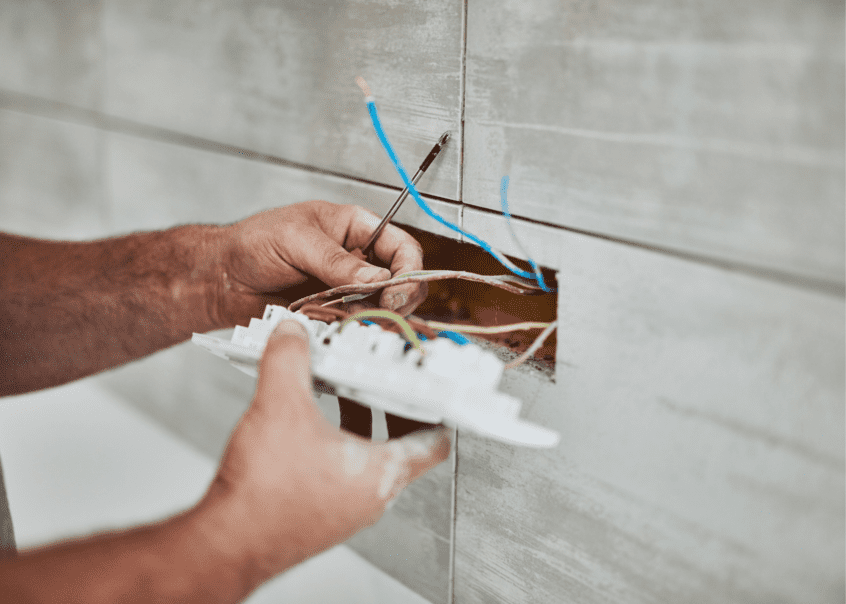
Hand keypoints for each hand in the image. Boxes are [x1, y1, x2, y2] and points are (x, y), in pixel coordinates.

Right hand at [193, 320, 450, 583]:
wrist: (225, 543)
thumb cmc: (263, 495)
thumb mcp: (280, 406)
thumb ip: (290, 359)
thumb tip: (294, 333)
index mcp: (381, 474)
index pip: (436, 443)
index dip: (439, 409)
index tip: (434, 387)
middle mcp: (370, 497)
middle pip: (402, 445)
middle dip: (392, 405)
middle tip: (383, 377)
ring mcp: (345, 509)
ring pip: (368, 458)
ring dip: (360, 421)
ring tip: (342, 390)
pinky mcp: (319, 514)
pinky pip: (342, 472)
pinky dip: (335, 442)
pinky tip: (307, 424)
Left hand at [213, 201, 427, 324]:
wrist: (222, 279)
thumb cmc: (252, 244)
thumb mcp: (295, 240)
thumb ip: (336, 260)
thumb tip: (376, 277)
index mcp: (355, 228)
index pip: (402, 247)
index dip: (408, 270)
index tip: (394, 291)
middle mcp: (358, 259)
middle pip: (401, 282)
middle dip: (397, 299)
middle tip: (381, 311)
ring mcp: (347, 289)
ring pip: (382, 308)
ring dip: (372, 316)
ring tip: (351, 317)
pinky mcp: (334, 314)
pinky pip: (355, 325)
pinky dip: (350, 329)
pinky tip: (334, 324)